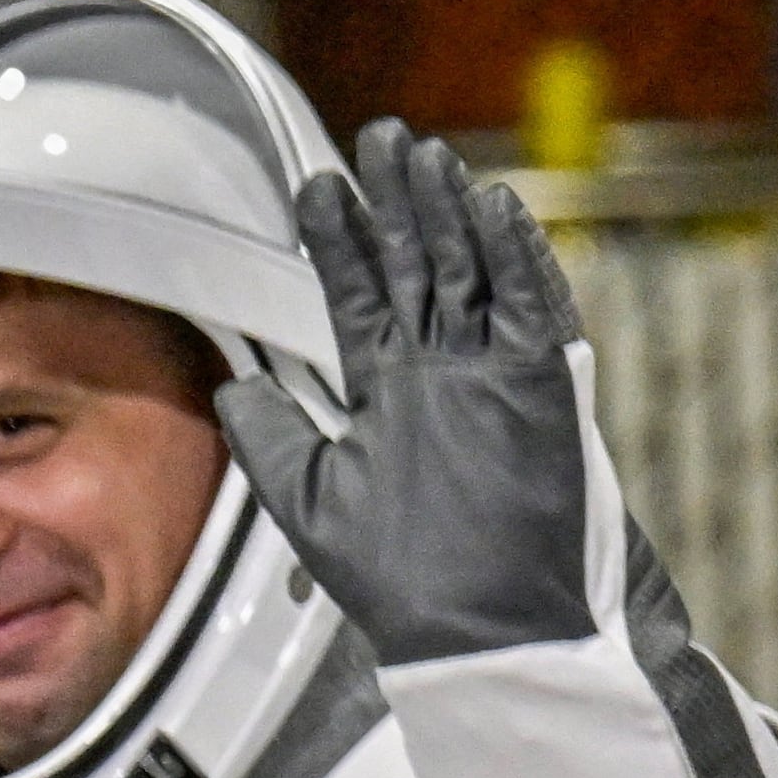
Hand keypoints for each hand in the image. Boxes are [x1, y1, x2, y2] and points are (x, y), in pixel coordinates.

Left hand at [217, 118, 597, 664]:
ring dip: (451, 214)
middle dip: (399, 205)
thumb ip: (274, 442)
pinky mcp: (545, 394)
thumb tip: (232, 388)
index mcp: (386, 395)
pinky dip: (518, 261)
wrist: (487, 638)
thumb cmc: (401, 589)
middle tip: (381, 140)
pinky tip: (496, 211)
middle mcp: (441, 377)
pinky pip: (533, 312)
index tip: (319, 190)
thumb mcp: (311, 507)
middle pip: (420, 268)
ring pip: (474, 275)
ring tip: (426, 157)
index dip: (344, 243)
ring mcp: (494, 380)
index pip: (363, 297)